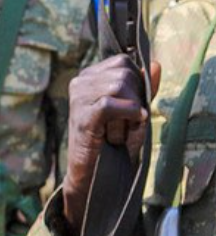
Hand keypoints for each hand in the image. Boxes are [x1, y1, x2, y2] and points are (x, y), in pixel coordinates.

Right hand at [62, 55, 161, 235]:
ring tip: (119, 132)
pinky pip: (110, 105)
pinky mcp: (81, 116)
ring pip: (119, 86)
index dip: (137, 82)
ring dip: (130, 113)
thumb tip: (156, 64)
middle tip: (126, 123)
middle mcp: (79, 82)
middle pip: (124, 73)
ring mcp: (78, 98)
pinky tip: (123, 132)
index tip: (132, 107)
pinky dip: (126, 116)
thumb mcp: (133, 110)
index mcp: (88, 76)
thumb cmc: (112, 142)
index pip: (123, 61)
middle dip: (135, 98)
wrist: (92, 174)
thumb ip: (144, 87)